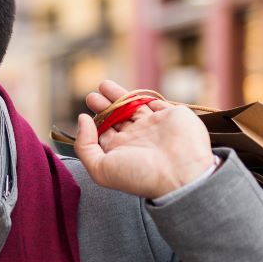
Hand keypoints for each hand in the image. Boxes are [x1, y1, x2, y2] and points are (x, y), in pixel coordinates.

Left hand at [74, 80, 214, 199]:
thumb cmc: (139, 175)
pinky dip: (143, 97)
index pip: (104, 132)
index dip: (94, 121)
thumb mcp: (100, 168)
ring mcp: (154, 126)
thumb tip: (82, 119)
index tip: (86, 112)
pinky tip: (131, 95)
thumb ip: (85, 145)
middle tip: (92, 96)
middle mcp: (137, 139)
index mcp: (121, 151)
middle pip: (117, 117)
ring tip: (103, 86)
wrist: (180, 174)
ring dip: (119, 96)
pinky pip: (156, 103)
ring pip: (133, 106)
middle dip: (104, 106)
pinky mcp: (171, 115)